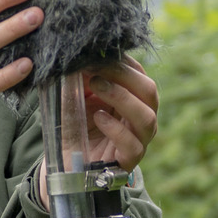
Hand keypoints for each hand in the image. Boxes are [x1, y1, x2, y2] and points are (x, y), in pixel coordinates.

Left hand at [80, 57, 159, 171]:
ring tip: (96, 86)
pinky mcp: (129, 159)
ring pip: (146, 117)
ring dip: (121, 97)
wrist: (68, 163)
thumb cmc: (77, 126)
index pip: (139, 74)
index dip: (122, 62)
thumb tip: (78, 55)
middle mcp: (142, 117)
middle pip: (149, 91)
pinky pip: (132, 144)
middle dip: (124, 76)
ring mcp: (139, 139)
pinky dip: (116, 129)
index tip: (98, 54)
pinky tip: (98, 117)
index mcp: (134, 99)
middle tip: (96, 71)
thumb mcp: (77, 97)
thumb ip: (80, 78)